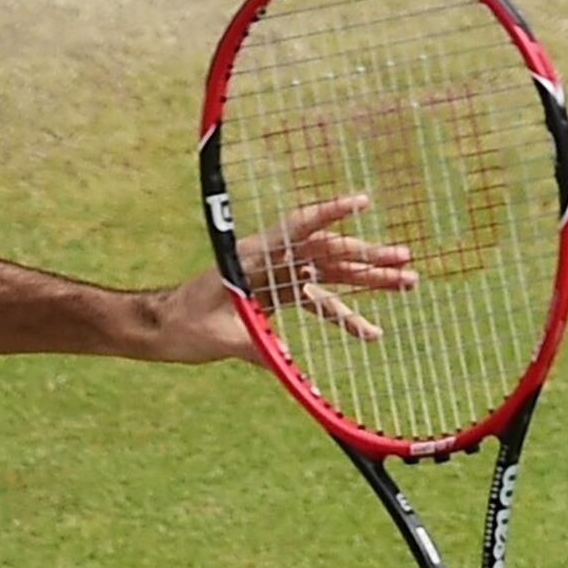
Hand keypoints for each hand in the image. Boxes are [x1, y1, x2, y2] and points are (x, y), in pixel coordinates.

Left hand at [154, 195, 418, 356]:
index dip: (329, 214)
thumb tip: (288, 365)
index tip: (362, 202)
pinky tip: (369, 332)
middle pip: (327, 254)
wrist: (160, 328)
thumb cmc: (181, 326)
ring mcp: (275, 278)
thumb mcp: (221, 338)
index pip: (297, 229)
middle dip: (369, 259)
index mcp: (252, 259)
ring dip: (367, 282)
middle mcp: (269, 262)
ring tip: (406, 284)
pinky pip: (316, 303)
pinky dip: (342, 316)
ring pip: (330, 276)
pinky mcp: (276, 296)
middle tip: (407, 262)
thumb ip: (256, 346)